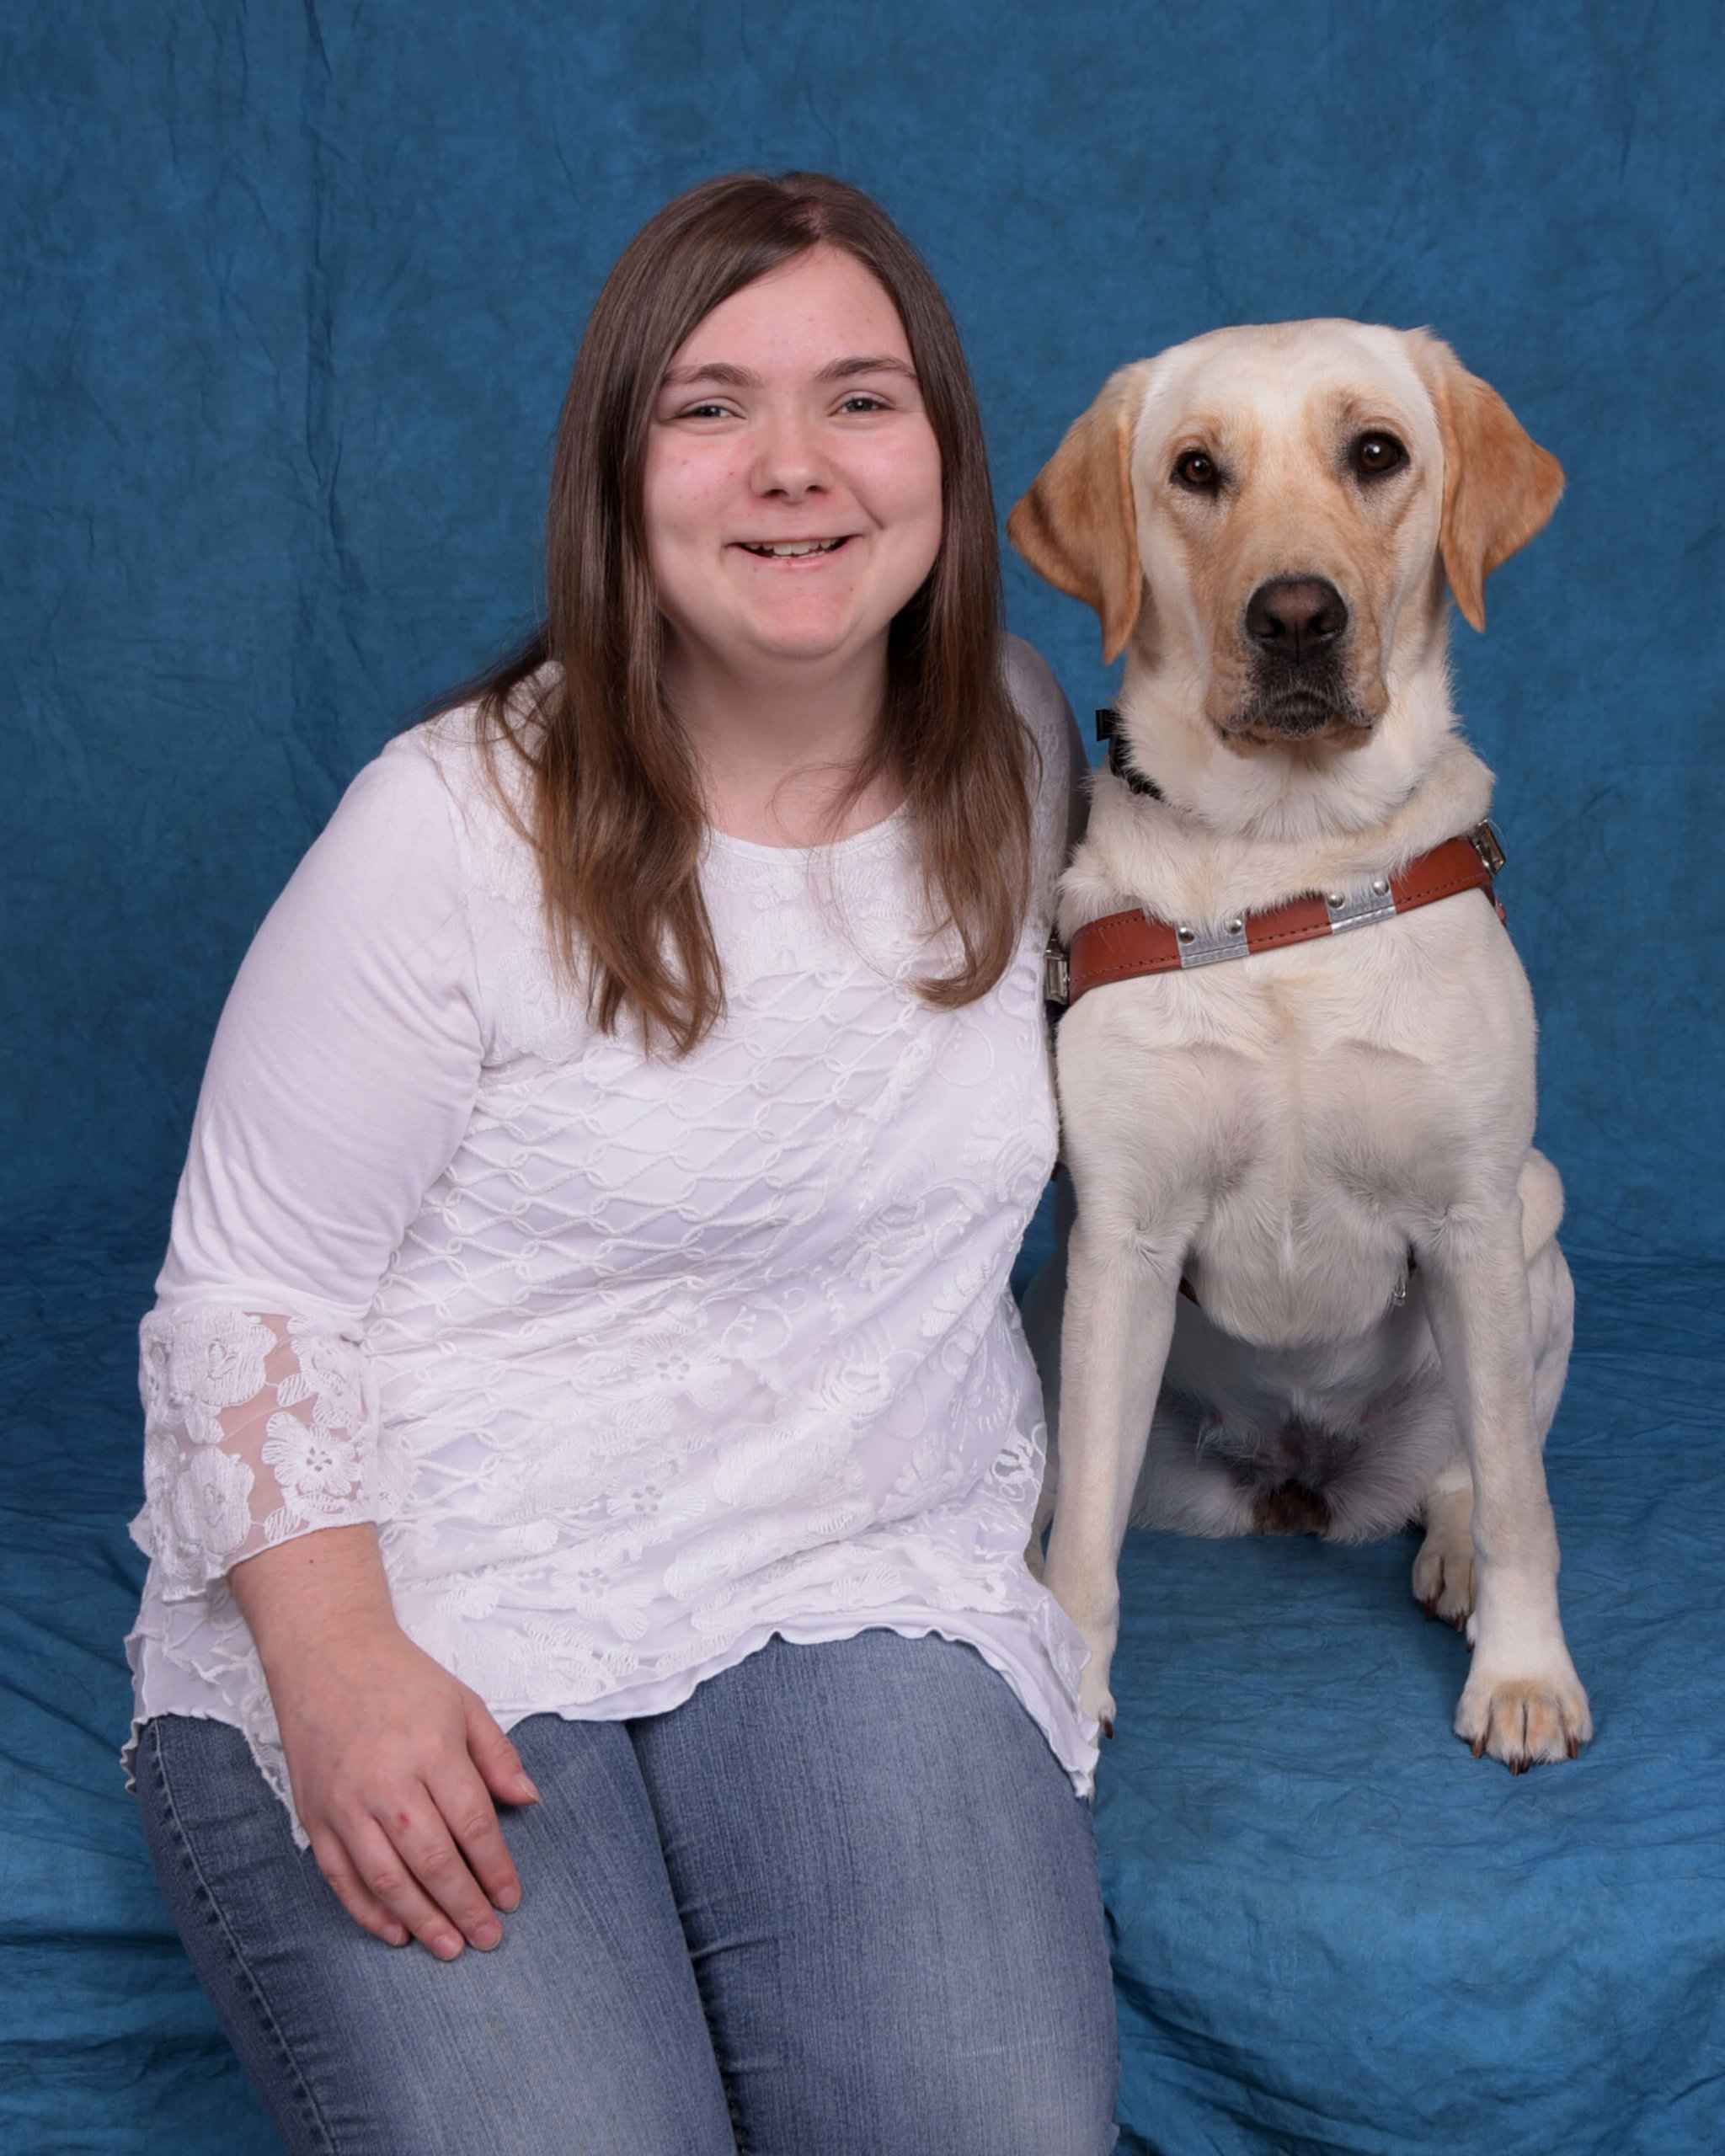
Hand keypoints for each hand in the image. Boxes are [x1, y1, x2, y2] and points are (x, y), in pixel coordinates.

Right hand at [229, 1526, 539, 1957]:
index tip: (511, 1898)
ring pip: (387, 1878)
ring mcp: (346, 1803)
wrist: (326, 1656)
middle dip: (464, 1906)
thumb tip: (529, 1800)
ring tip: (449, 1947)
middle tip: (487, 1938)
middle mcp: (387, 1782)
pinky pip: (341, 1877)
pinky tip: (396, 1931)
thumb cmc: (403, 1679)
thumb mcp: (463, 1704)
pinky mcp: (315, 1816)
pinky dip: (367, 1911)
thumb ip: (497, 1755)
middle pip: (433, 1860)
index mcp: (432, 1750)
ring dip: (422, 1919)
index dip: (495, 1867)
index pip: (472, 1823)